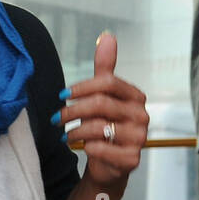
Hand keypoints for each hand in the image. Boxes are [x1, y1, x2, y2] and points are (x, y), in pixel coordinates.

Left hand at [56, 32, 147, 184]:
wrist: (110, 162)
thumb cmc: (105, 124)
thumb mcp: (103, 94)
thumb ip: (105, 67)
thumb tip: (108, 36)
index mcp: (136, 96)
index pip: (107, 83)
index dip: (81, 88)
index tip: (63, 95)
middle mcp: (142, 115)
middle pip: (100, 104)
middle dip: (72, 111)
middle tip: (56, 119)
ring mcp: (139, 138)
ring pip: (98, 127)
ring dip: (75, 131)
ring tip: (66, 135)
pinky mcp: (132, 159)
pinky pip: (100, 149)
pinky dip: (86, 148)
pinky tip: (83, 147)